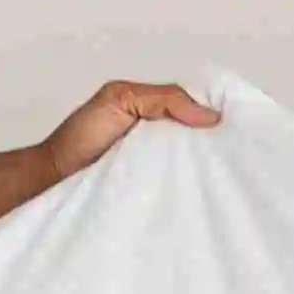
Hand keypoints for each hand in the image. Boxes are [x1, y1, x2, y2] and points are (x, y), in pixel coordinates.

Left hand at [32, 79, 221, 181]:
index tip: (240, 125)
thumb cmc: (81, 136)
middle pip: (201, 141)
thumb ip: (163, 99)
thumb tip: (211, 117)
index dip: (216, 116)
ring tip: (225, 176)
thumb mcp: (119, 98)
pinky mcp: (154, 195)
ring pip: (193, 168)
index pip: (197, 111)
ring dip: (204, 171)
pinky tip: (202, 193)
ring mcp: (160, 170)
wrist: (53, 176)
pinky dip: (189, 191)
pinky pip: (178, 190)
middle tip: (237, 154)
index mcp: (158, 113)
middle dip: (218, 146)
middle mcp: (163, 141)